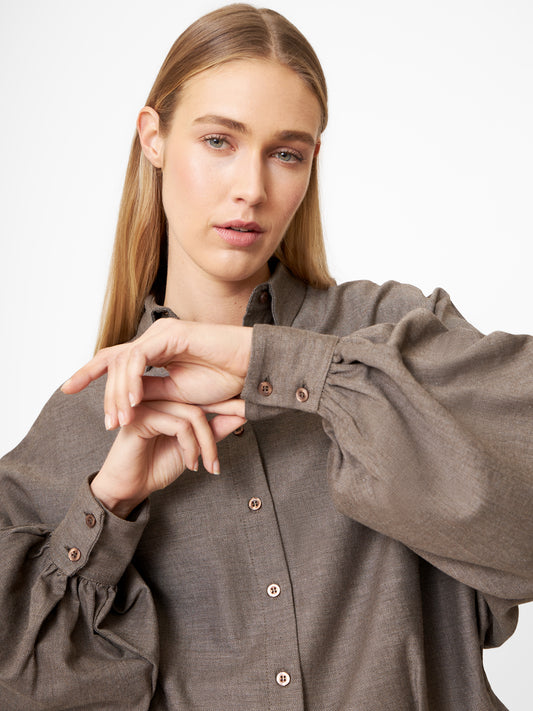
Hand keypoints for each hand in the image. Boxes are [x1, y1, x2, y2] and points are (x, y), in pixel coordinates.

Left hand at [62, 318, 252, 428]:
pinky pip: (140, 357)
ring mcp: (161, 333)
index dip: (90, 372)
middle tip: (106, 423)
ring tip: (120, 420)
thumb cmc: (225, 379)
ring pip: (123, 360)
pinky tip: (134, 402)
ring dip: (118, 393)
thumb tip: (128, 405)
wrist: (251, 366)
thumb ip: (154, 393)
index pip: (115, 359)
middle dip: (100, 390)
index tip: (68, 389)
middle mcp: (155, 338)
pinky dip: (133, 380)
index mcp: (156, 350)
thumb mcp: (180, 394)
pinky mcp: (171, 334)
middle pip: (113, 360)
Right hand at [90, 398, 245, 517]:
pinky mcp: (141, 417)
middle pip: (200, 406)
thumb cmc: (156, 466)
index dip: (226, 406)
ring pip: (192, 415)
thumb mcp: (194, 448)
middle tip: (216, 463)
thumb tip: (242, 414)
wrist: (128, 488)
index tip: (246, 412)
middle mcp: (157, 397)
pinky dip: (190, 446)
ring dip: (204, 444)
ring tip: (204, 466)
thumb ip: (214, 430)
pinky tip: (190, 463)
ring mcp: (147, 404)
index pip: (202, 398)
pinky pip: (179, 425)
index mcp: (168, 400)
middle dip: (214, 435)